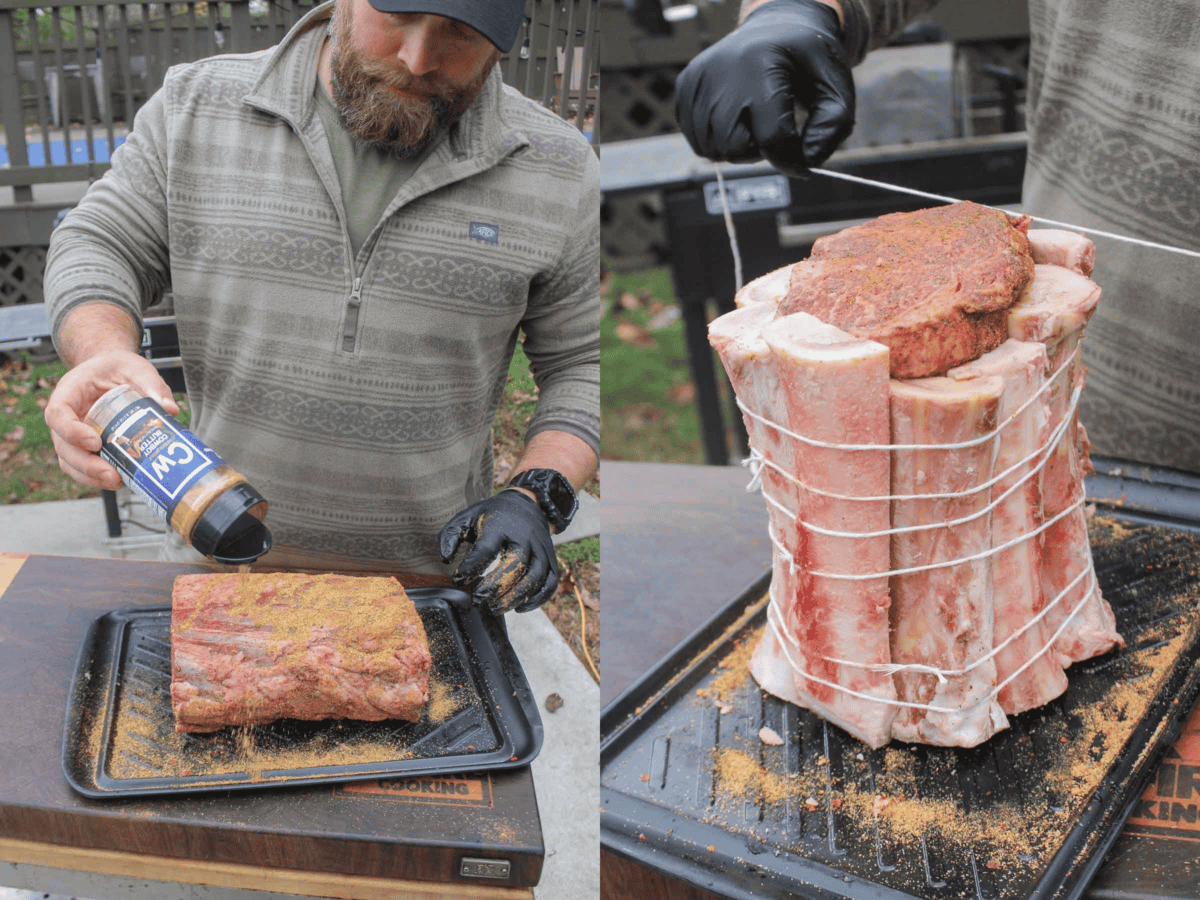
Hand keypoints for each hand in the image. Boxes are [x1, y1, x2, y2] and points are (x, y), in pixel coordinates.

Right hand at [44, 349, 180, 490]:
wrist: (112, 372)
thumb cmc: (118, 368)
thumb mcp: (136, 368)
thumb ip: (151, 385)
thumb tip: (170, 409)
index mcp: (69, 391)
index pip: (58, 413)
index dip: (71, 431)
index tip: (95, 441)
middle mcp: (65, 416)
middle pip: (62, 445)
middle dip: (85, 464)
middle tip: (111, 474)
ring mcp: (71, 434)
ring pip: (70, 461)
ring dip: (90, 477)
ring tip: (118, 481)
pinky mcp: (84, 446)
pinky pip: (82, 467)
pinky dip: (97, 478)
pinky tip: (120, 480)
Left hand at [438, 489, 558, 614]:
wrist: (528, 503)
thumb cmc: (494, 515)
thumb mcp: (467, 517)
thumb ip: (450, 535)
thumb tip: (445, 558)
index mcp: (500, 525)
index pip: (487, 548)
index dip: (472, 566)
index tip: (459, 579)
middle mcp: (524, 537)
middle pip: (516, 564)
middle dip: (497, 586)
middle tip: (479, 599)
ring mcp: (541, 549)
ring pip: (536, 577)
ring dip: (516, 597)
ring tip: (495, 607)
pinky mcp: (551, 559)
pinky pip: (550, 583)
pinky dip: (538, 599)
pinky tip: (519, 607)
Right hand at [674, 0, 854, 176]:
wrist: (776, 26)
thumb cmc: (805, 60)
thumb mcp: (835, 84)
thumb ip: (833, 124)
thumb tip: (809, 160)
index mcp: (762, 66)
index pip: (772, 137)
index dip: (791, 158)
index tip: (801, 158)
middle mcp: (723, 71)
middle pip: (735, 147)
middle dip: (760, 150)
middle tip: (773, 127)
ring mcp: (699, 79)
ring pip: (712, 149)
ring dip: (736, 147)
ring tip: (753, 121)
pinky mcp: (685, 86)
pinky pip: (695, 140)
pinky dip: (716, 141)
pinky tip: (734, 119)